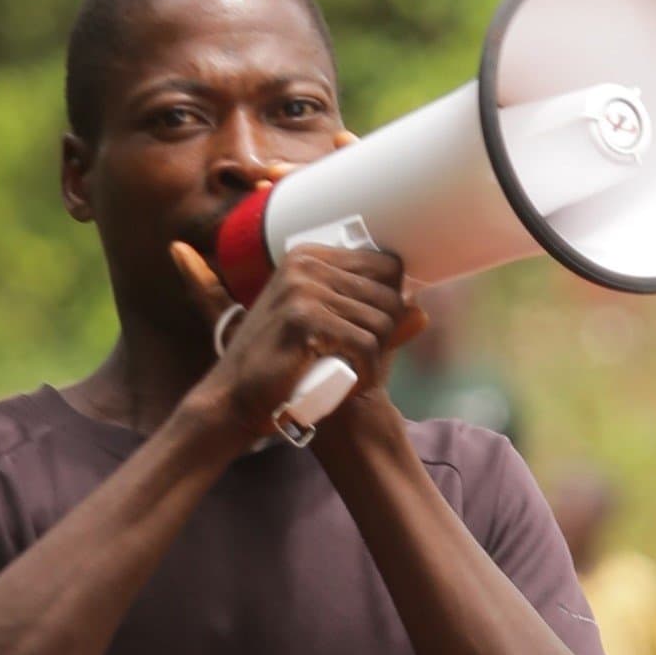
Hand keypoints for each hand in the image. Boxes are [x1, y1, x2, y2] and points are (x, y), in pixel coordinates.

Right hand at [169, 235, 425, 449]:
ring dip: (374, 357)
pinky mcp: (305, 319)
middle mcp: (306, 264)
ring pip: (382, 321)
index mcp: (309, 256)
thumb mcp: (326, 329)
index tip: (368, 330)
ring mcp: (303, 289)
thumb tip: (421, 312)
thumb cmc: (283, 365)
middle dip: (383, 334)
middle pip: (389, 294)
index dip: (389, 302)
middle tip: (356, 359)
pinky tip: (348, 380)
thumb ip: (368, 316)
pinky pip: (367, 344)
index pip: (386, 265)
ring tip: (348, 371)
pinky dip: (366, 371)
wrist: (234, 399)